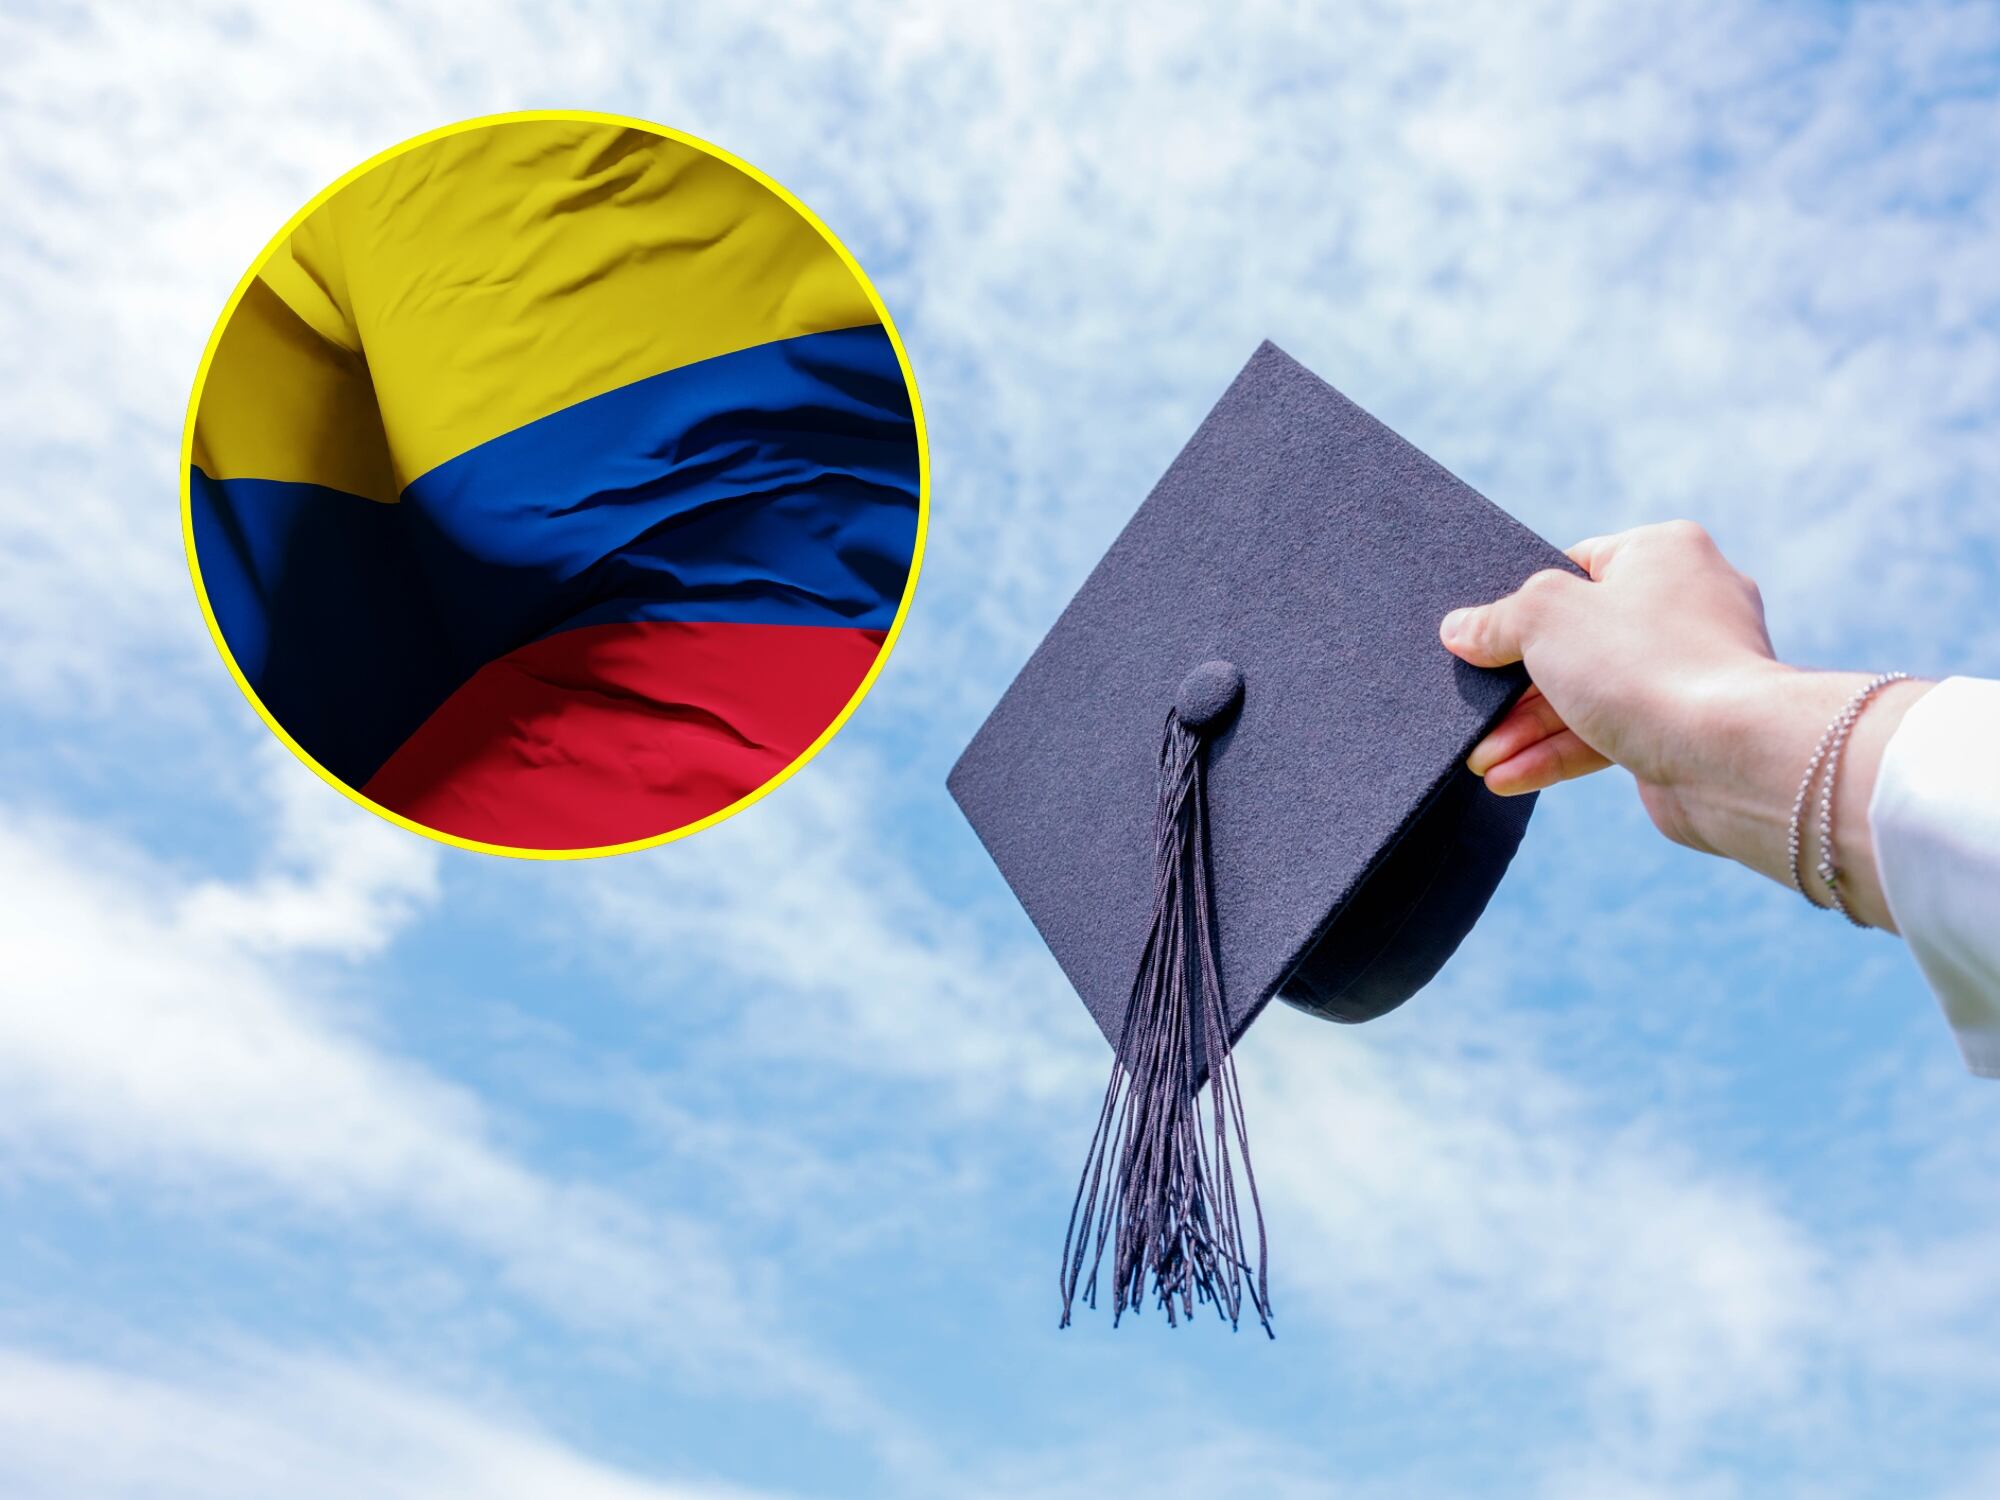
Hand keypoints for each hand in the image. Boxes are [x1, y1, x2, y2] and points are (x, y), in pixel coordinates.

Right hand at [1439, 520, 1929, 926]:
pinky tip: (1509, 777)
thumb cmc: (1643, 664)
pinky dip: (1558, 753)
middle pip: (1575, 639)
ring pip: (1588, 694)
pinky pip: (1608, 734)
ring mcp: (1689, 669)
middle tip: (1474, 709)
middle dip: (1517, 685)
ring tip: (1481, 759)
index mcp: (1663, 553)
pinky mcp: (1684, 728)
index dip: (1522, 603)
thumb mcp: (1543, 617)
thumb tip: (1459, 629)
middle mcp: (1685, 604)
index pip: (1576, 566)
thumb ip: (1496, 619)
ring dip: (1529, 728)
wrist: (1728, 754)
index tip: (1483, 636)